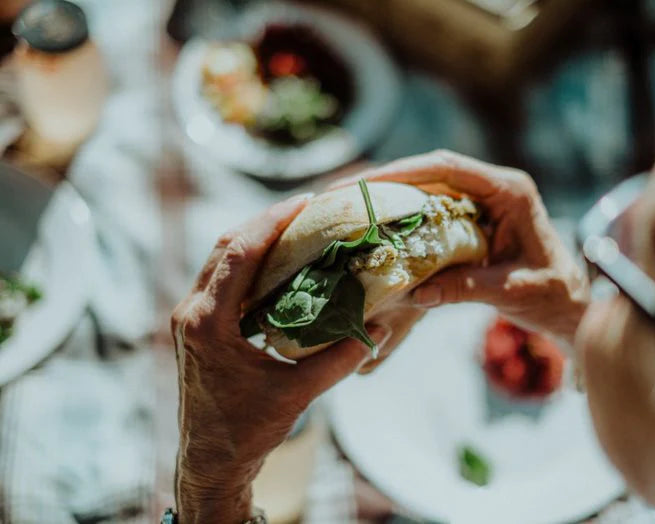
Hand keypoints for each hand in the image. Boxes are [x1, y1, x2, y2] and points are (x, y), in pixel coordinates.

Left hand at [171, 194, 397, 522]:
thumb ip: (338, 359)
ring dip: (255, 238)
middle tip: (306, 207)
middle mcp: (191, 313)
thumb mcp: (296, 393)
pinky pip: (221, 279)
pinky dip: (249, 263)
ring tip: (295, 226)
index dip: (272, 222)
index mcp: (208, 324)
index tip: (306, 202)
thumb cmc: (247, 432)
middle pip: (225, 247)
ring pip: (219, 260)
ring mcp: (190, 319)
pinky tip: (279, 262)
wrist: (210, 463)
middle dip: (265, 221)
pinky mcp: (197, 327)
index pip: (239, 254)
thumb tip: (376, 327)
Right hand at [342, 150, 589, 342]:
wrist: (570, 302)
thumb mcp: (513, 291)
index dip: (403, 172)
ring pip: (426, 188)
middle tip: (339, 193)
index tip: (363, 183)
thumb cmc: (553, 294)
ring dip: (387, 196)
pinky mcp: (472, 218)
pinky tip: (371, 226)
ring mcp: (482, 201)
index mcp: (509, 191)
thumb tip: (416, 293)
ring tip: (344, 206)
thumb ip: (469, 288)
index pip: (448, 169)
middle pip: (430, 171)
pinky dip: (401, 216)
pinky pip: (430, 209)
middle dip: (384, 181)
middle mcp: (494, 188)